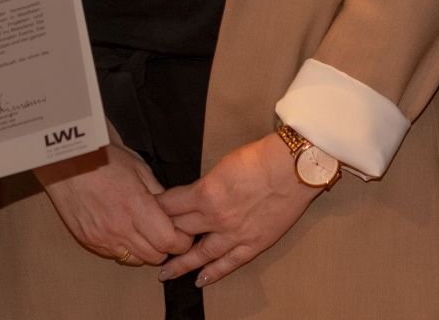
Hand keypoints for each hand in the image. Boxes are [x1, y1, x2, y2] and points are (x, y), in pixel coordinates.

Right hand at [34, 144, 192, 266]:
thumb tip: (174, 212)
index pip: (169, 241)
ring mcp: (103, 238)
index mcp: (136, 207)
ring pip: (136, 260)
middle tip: (165, 231)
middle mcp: (120, 228)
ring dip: (145, 250)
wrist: (67, 162)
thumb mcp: (139, 170)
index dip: (181, 240)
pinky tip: (124, 231)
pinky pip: (116, 255)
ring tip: (144, 231)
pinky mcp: (89, 242)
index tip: (182, 231)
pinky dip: (125, 248)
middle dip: (166, 247)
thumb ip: (158, 194)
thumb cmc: (104, 160)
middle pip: (155, 256)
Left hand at [157, 134, 317, 286]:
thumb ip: (207, 184)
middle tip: (149, 246)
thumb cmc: (260, 158)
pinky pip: (229, 263)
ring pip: (200, 254)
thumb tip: (196, 194)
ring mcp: (234, 234)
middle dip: (162, 238)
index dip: (156, 211)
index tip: (146, 215)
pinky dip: (213, 273)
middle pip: (180, 231)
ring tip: (164, 273)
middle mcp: (215, 217)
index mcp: (205, 193)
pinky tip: (200, 280)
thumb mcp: (223, 165)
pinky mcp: (253, 243)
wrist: (293, 167)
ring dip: (180, 265)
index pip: (170, 206)